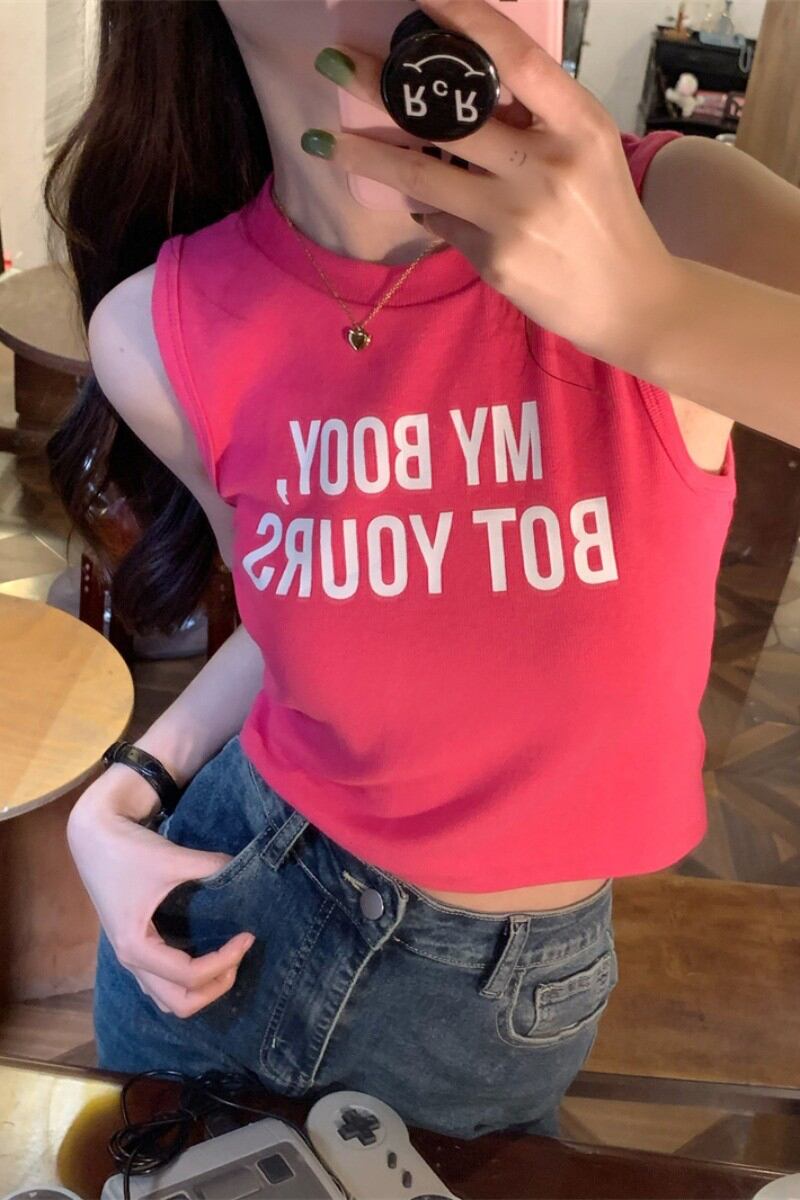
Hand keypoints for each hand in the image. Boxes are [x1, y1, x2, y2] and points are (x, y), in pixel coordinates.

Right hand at [68, 780, 254, 1017]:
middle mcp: (131, 961)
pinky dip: (189, 979)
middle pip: (180, 1003)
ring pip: (169, 998)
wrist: (93, 836)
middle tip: (239, 953)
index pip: (191, 976)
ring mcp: (130, 957)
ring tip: (227, 957)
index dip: (226, 960)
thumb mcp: (172, 858)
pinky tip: (208, 951)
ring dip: (202, 989)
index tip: (248, 935)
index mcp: (136, 947)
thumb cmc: (127, 850)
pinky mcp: (135, 945)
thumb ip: (212, 867)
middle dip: (216, 986)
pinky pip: (162, 982)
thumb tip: (245, 872)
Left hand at [305, 0, 680, 363]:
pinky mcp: (494, 258)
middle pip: (446, 115)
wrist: (629, 299)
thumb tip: (458, 96)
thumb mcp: (588, 151)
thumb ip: (536, 120)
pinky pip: (441, 221)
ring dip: (364, 155)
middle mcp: (546, 165)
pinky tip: (426, 206)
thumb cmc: (605, 216)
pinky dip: (428, 209)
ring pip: (421, 173)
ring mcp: (516, 215)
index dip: (463, 19)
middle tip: (333, 60)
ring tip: (322, 141)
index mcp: (577, 124)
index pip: (513, 57)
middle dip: (380, 85)